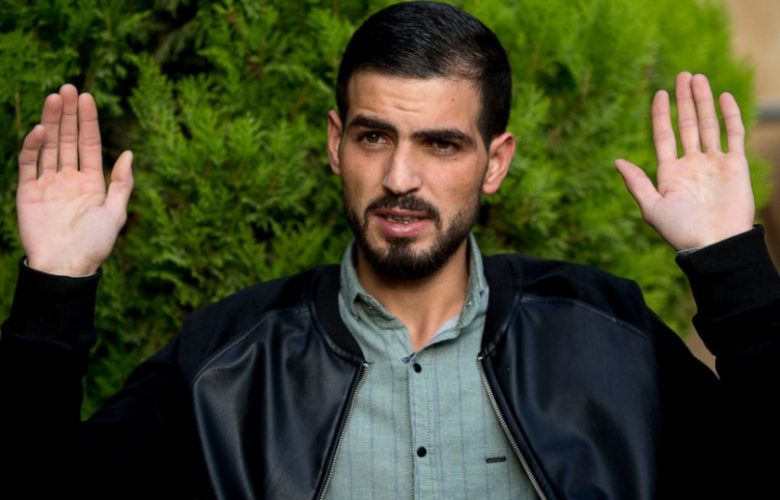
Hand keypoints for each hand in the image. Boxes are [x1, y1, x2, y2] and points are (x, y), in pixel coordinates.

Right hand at [16, 84, 133, 275]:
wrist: (65, 267)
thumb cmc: (94, 245)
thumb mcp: (115, 214)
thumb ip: (122, 184)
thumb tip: (129, 153)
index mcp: (92, 183)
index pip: (90, 144)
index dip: (88, 121)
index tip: (87, 97)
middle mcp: (69, 179)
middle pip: (68, 140)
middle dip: (69, 114)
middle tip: (68, 88)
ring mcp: (48, 184)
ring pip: (49, 146)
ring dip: (51, 122)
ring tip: (54, 97)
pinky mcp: (28, 192)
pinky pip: (29, 163)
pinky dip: (33, 146)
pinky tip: (40, 129)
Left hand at [615, 72, 754, 250]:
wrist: (714, 244)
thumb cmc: (680, 231)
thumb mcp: (652, 208)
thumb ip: (636, 183)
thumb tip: (617, 161)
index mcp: (669, 172)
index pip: (664, 136)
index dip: (660, 115)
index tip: (658, 93)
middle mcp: (691, 164)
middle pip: (686, 125)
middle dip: (683, 100)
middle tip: (682, 75)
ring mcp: (714, 163)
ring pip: (707, 125)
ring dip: (703, 101)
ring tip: (697, 78)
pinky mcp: (735, 165)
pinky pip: (733, 134)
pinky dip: (729, 115)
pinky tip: (723, 97)